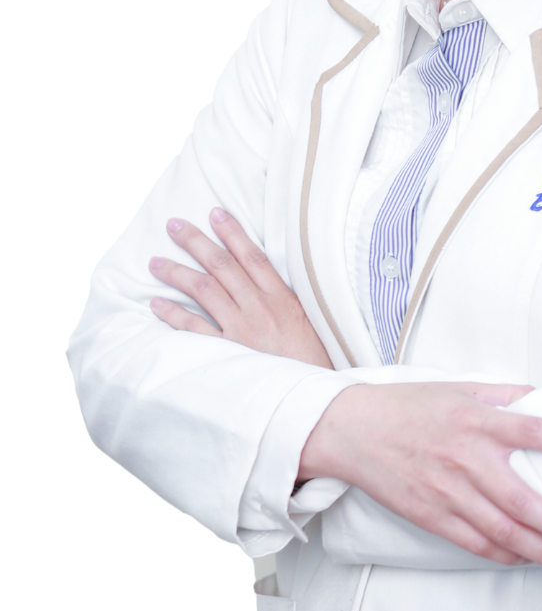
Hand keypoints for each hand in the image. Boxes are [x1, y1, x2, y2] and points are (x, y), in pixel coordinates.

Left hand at [149, 209, 333, 368]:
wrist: (315, 396)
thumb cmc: (314, 361)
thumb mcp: (311, 322)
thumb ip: (286, 301)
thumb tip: (266, 282)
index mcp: (282, 297)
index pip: (252, 255)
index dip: (232, 232)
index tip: (215, 213)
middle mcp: (260, 308)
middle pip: (222, 265)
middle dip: (196, 242)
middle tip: (174, 225)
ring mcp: (242, 330)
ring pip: (204, 290)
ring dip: (177, 273)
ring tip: (156, 263)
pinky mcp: (228, 353)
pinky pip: (194, 329)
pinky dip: (173, 314)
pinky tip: (157, 303)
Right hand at [298, 381, 541, 572]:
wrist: (353, 430)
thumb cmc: (408, 406)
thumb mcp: (458, 388)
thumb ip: (501, 394)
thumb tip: (539, 395)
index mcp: (476, 420)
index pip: (534, 430)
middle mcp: (465, 459)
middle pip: (523, 499)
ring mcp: (447, 492)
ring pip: (503, 531)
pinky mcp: (431, 515)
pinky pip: (475, 542)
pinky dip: (504, 554)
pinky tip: (527, 559)